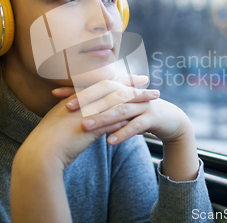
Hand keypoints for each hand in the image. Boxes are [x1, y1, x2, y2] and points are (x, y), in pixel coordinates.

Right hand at [14, 75, 157, 171]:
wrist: (39, 154)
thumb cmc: (49, 142)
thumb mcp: (64, 123)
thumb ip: (78, 115)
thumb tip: (93, 114)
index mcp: (75, 97)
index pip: (101, 82)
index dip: (117, 78)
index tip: (130, 75)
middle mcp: (81, 101)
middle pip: (112, 87)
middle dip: (131, 82)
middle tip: (147, 79)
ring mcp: (86, 112)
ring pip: (117, 101)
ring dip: (136, 98)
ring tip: (152, 98)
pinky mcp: (90, 127)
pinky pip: (113, 120)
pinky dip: (127, 119)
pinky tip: (140, 119)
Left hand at [55, 76, 192, 145]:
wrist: (171, 119)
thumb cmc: (139, 113)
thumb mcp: (119, 107)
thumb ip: (100, 105)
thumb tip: (73, 106)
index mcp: (119, 88)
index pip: (95, 85)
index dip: (76, 88)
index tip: (55, 93)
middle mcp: (129, 93)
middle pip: (106, 93)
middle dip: (87, 100)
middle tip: (67, 108)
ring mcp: (142, 104)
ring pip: (120, 109)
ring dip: (102, 118)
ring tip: (85, 126)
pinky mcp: (152, 118)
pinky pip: (136, 125)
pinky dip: (123, 133)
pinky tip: (110, 142)